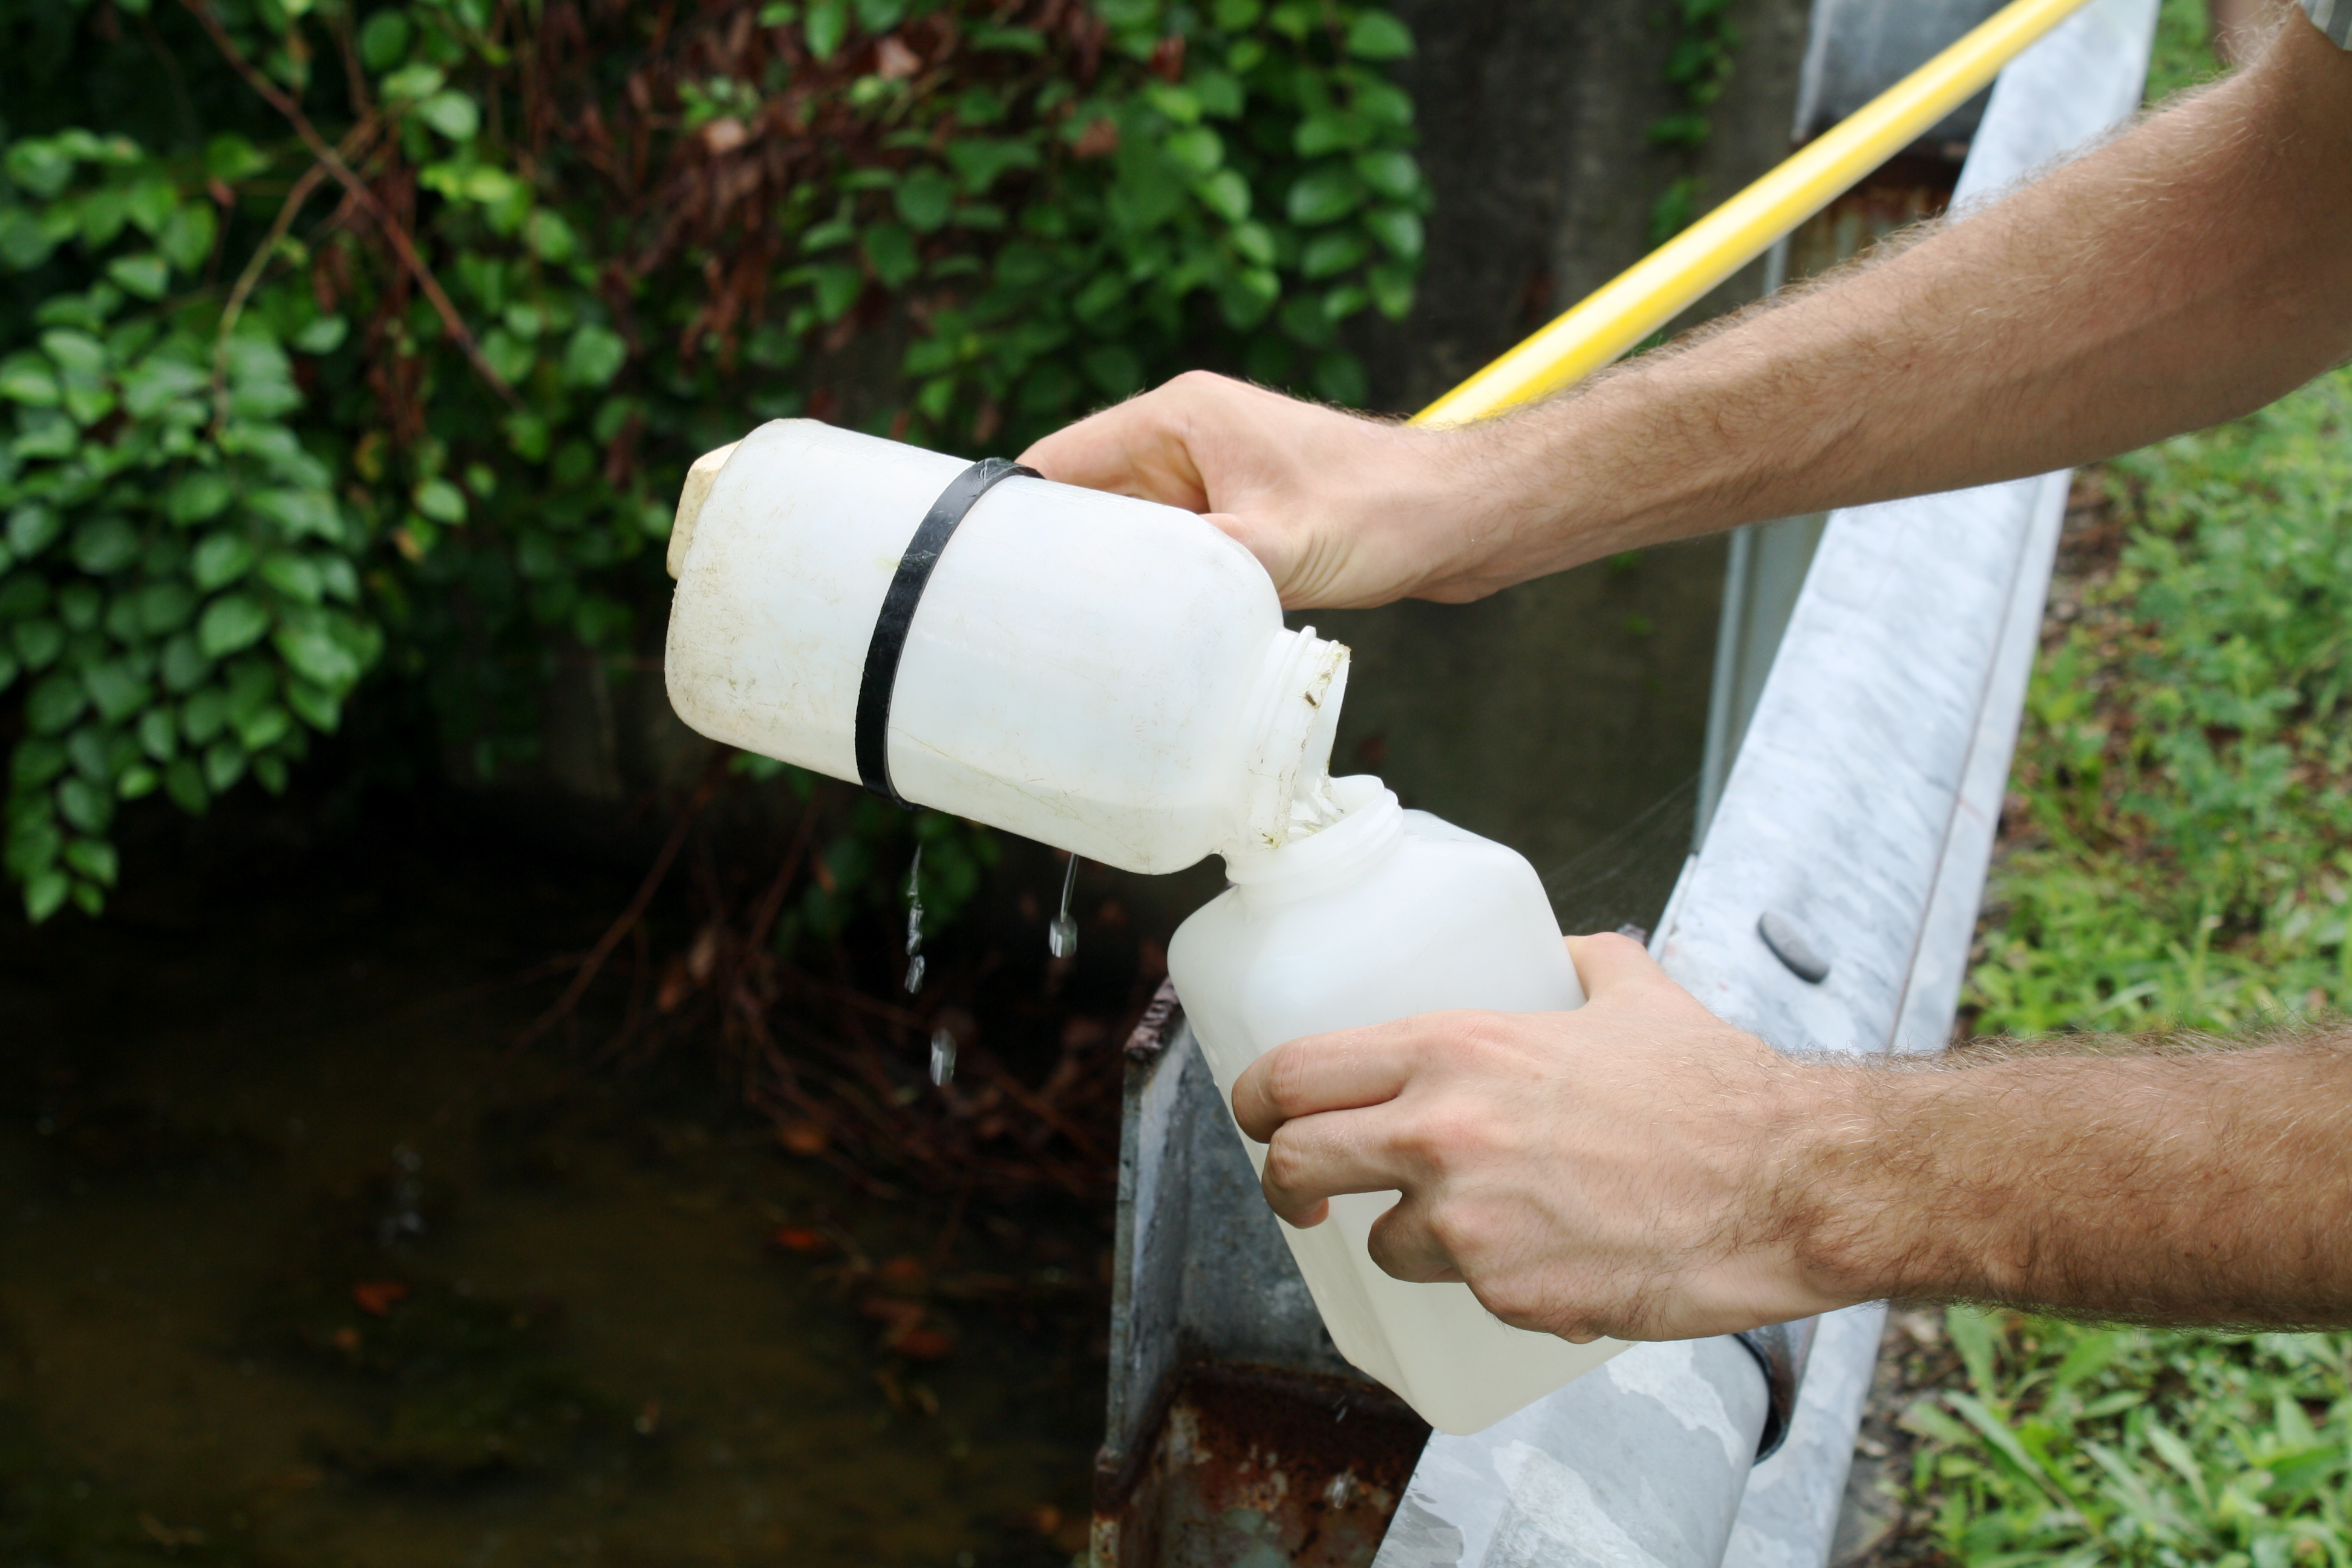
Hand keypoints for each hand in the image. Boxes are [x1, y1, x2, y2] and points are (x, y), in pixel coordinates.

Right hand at [1018, 371, 1529, 608]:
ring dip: (1108, 577)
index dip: (1017, 512)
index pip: (1064, 459)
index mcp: (1181, 415)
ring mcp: (1212, 481)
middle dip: (1057, 555)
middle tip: (1014, 621)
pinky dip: (1154, 590)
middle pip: (1087, 500)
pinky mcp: (1238, 519)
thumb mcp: (1283, 546)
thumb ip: (1203, 570)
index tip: (976, 568)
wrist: (1465, 517)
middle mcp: (1185, 439)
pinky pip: (1171, 556)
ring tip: (1063, 636)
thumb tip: (1132, 609)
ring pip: (1129, 535)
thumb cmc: (1388, 510)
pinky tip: (1138, 636)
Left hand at [1228, 932, 1854, 1340]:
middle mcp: (1442, 1135)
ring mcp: (1471, 1226)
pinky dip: (1496, 1281)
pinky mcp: (1510, 1296)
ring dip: (1407, 1240)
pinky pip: (1469, 1293)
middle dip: (1283, 1182)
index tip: (1261, 1116)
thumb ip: (1583, 964)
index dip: (1253, 1101)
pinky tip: (1553, 1254)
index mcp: (1452, 1052)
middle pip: (1293, 1162)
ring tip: (1473, 1224)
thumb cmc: (1717, 1090)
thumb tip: (1568, 951)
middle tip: (1302, 1192)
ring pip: (1379, 1245)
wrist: (1786, 1182)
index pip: (1292, 1074)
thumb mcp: (1633, 994)